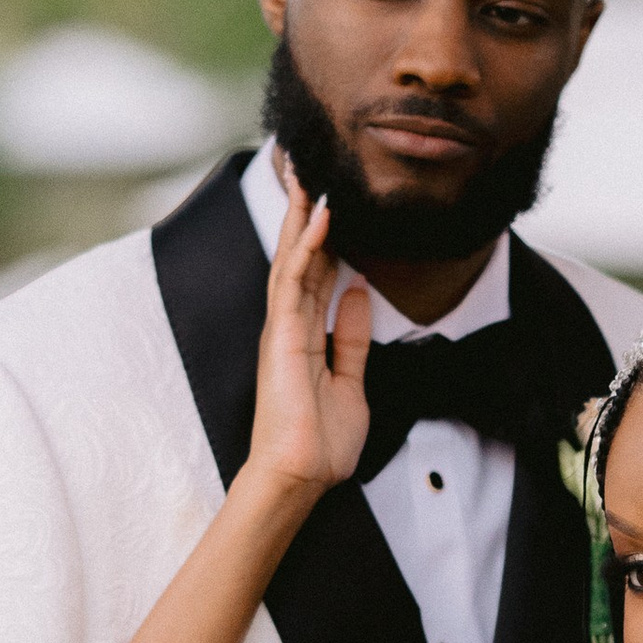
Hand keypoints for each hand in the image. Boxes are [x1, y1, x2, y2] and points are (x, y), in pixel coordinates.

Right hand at [246, 165, 372, 500]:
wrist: (300, 476)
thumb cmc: (320, 442)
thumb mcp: (352, 382)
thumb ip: (353, 337)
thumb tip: (360, 292)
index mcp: (303, 334)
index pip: (314, 272)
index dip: (322, 234)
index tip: (332, 199)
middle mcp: (288, 324)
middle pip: (296, 255)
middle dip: (303, 211)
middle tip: (309, 167)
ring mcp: (281, 328)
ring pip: (290, 258)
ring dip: (301, 216)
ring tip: (310, 174)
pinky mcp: (281, 337)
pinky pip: (293, 283)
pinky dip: (307, 248)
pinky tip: (319, 219)